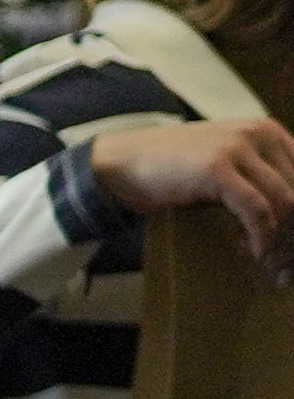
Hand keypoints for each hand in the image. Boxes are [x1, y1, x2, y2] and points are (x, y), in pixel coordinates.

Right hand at [89, 118, 293, 281]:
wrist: (121, 163)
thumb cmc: (174, 169)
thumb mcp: (228, 165)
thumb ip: (260, 178)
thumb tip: (290, 220)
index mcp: (269, 131)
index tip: (292, 249)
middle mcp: (260, 133)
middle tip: (286, 267)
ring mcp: (238, 147)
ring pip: (287, 203)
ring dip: (283, 242)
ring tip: (272, 266)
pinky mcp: (216, 167)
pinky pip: (257, 210)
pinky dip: (263, 237)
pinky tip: (255, 253)